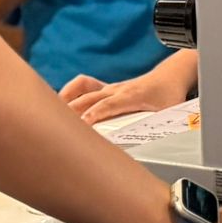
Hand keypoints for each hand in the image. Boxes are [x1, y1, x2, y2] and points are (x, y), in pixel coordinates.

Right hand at [61, 55, 193, 124]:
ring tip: (51, 114)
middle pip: (90, 97)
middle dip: (72, 109)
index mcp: (132, 96)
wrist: (170, 76)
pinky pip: (83, 86)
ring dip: (66, 98)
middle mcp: (117, 89)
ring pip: (82, 88)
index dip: (93, 115)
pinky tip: (59, 104)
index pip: (108, 105)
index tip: (81, 125)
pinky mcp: (106, 89)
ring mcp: (110, 88)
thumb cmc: (169, 95)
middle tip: (57, 126)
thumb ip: (163, 129)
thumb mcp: (170, 113)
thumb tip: (160, 146)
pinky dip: (70, 92)